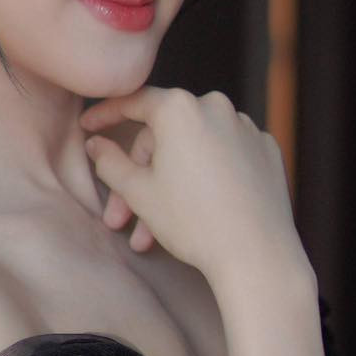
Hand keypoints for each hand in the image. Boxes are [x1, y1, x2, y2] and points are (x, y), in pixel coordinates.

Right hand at [78, 86, 304, 285]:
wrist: (256, 253)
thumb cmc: (194, 222)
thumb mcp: (139, 192)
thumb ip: (110, 162)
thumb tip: (96, 144)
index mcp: (180, 109)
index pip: (134, 102)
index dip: (106, 115)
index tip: (89, 126)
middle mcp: (217, 107)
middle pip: (165, 136)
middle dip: (141, 178)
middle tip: (123, 218)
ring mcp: (246, 128)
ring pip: (194, 150)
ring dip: (171, 184)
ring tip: (154, 233)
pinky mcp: (266, 150)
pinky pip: (225, 156)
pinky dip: (208, 177)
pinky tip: (199, 209)